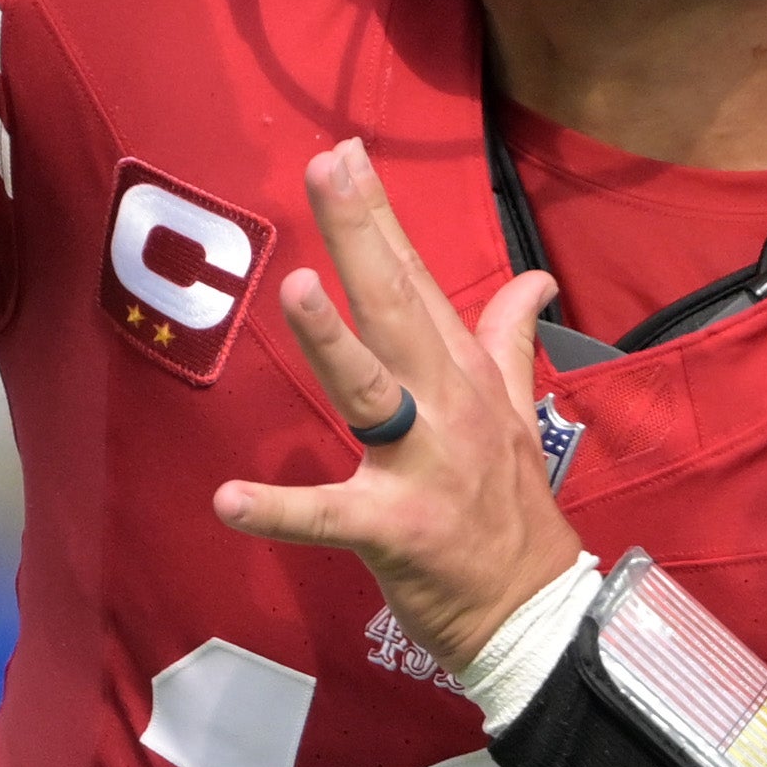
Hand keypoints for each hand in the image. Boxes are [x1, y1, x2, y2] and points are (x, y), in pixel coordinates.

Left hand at [215, 141, 578, 674]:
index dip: (381, 216)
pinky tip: (229, 499)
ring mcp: (423, 467)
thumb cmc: (513, 510)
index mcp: (463, 376)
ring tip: (297, 288)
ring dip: (334, 342)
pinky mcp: (394, 531)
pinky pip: (328, 518)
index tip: (348, 153)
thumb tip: (537, 278)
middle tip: (326, 170)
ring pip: (371, 393)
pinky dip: (279, 511)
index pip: (417, 279)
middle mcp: (446, 407)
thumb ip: (510, 339)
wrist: (536, 613)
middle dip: (362, 237)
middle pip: (398, 309)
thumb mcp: (518, 413)